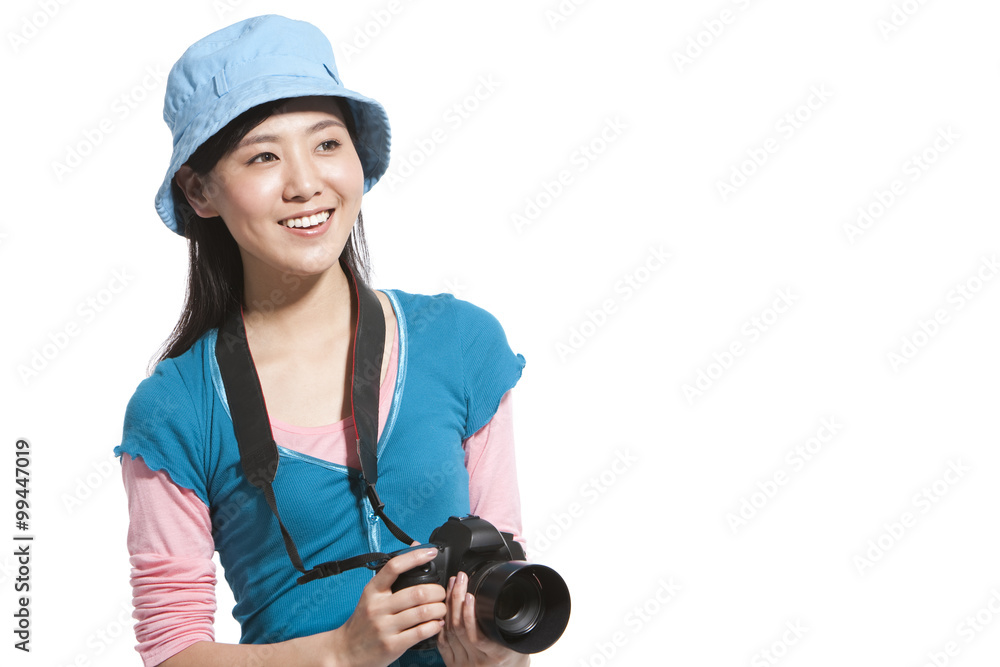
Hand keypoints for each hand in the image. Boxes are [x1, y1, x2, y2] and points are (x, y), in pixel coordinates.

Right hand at [332, 548, 446, 666]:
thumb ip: (392, 575)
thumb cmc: (363, 621)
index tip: (431, 552)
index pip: (394, 567)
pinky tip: (437, 623)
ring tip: (442, 608)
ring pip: (422, 612)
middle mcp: (378, 607)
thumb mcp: (372, 595)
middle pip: (417, 592)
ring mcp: (384, 627)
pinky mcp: (392, 645)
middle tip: (442, 593)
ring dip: (439, 609)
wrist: (346, 651)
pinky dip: (435, 626)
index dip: (415, 557)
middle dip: (437, 591)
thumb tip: (415, 546)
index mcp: (372, 591)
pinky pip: (421, 632)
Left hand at [437, 572, 529, 666]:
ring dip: (448, 606)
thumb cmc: (512, 655)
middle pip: (459, 628)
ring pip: (449, 632)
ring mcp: (463, 664)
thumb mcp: (516, 641)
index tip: (469, 594)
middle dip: (457, 599)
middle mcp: (477, 662)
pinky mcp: (452, 664)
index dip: (470, 614)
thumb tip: (504, 599)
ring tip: (452, 586)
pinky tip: (444, 606)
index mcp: (495, 656)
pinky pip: (442, 641)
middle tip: (459, 580)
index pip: (477, 636)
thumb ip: (507, 626)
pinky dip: (442, 622)